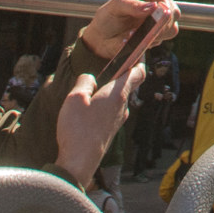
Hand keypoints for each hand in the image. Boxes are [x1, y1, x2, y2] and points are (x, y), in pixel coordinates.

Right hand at [53, 48, 148, 187]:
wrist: (79, 162)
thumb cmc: (78, 129)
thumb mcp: (75, 98)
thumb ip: (84, 82)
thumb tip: (90, 78)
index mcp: (117, 94)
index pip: (138, 72)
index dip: (139, 59)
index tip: (135, 50)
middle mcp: (123, 107)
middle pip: (127, 85)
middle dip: (118, 75)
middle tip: (105, 68)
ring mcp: (118, 120)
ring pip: (116, 99)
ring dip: (107, 92)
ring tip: (89, 91)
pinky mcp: (110, 130)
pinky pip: (110, 111)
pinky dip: (102, 105)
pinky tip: (87, 110)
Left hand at [82, 0, 178, 58]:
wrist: (104, 39)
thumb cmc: (108, 18)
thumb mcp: (115, 8)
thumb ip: (131, 5)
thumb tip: (152, 6)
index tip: (158, 10)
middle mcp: (156, 1)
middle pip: (171, 8)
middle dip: (162, 20)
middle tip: (149, 29)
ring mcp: (161, 17)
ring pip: (172, 23)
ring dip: (160, 32)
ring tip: (142, 36)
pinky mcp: (162, 30)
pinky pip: (168, 35)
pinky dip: (157, 39)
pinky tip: (144, 40)